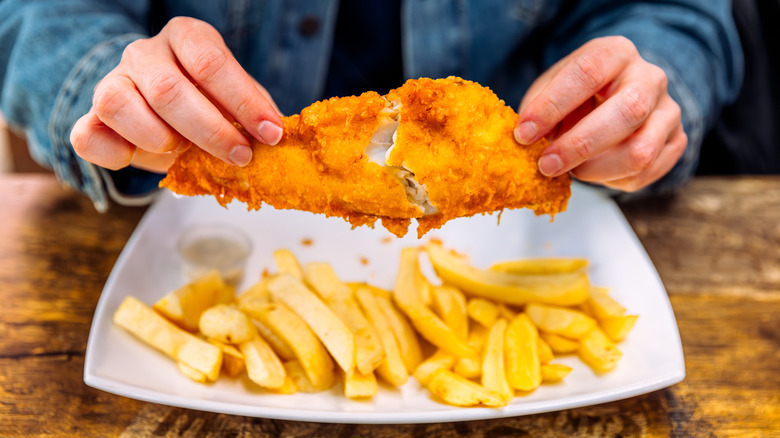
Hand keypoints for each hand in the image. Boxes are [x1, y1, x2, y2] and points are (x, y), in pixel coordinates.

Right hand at [71, 17, 282, 172]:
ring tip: (186, 153)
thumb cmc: (210, 103)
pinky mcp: (91, 118)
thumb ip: (255, 111)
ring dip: (161, 140)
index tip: (270, 134)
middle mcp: (144, 53)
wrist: (167, 114)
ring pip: (119, 106)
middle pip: (168, 89)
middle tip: (241, 156)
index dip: (243, 102)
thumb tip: (276, 133)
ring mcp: (112, 82)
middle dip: (211, 131)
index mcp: (186, 37)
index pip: (210, 62)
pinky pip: (88, 136)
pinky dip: (115, 154)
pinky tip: (140, 158)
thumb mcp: (238, 101)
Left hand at [515, 36, 686, 191]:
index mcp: (615, 53)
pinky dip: (612, 180)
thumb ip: (539, 110)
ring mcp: (668, 110)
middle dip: (580, 145)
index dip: (552, 106)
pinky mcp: (675, 141)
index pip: (588, 73)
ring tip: (570, 170)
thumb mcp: (551, 90)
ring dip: (596, 169)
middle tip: (546, 165)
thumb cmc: (575, 96)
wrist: (611, 100)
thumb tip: (525, 139)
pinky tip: (594, 171)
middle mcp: (649, 77)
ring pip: (640, 151)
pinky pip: (646, 172)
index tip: (524, 133)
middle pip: (628, 111)